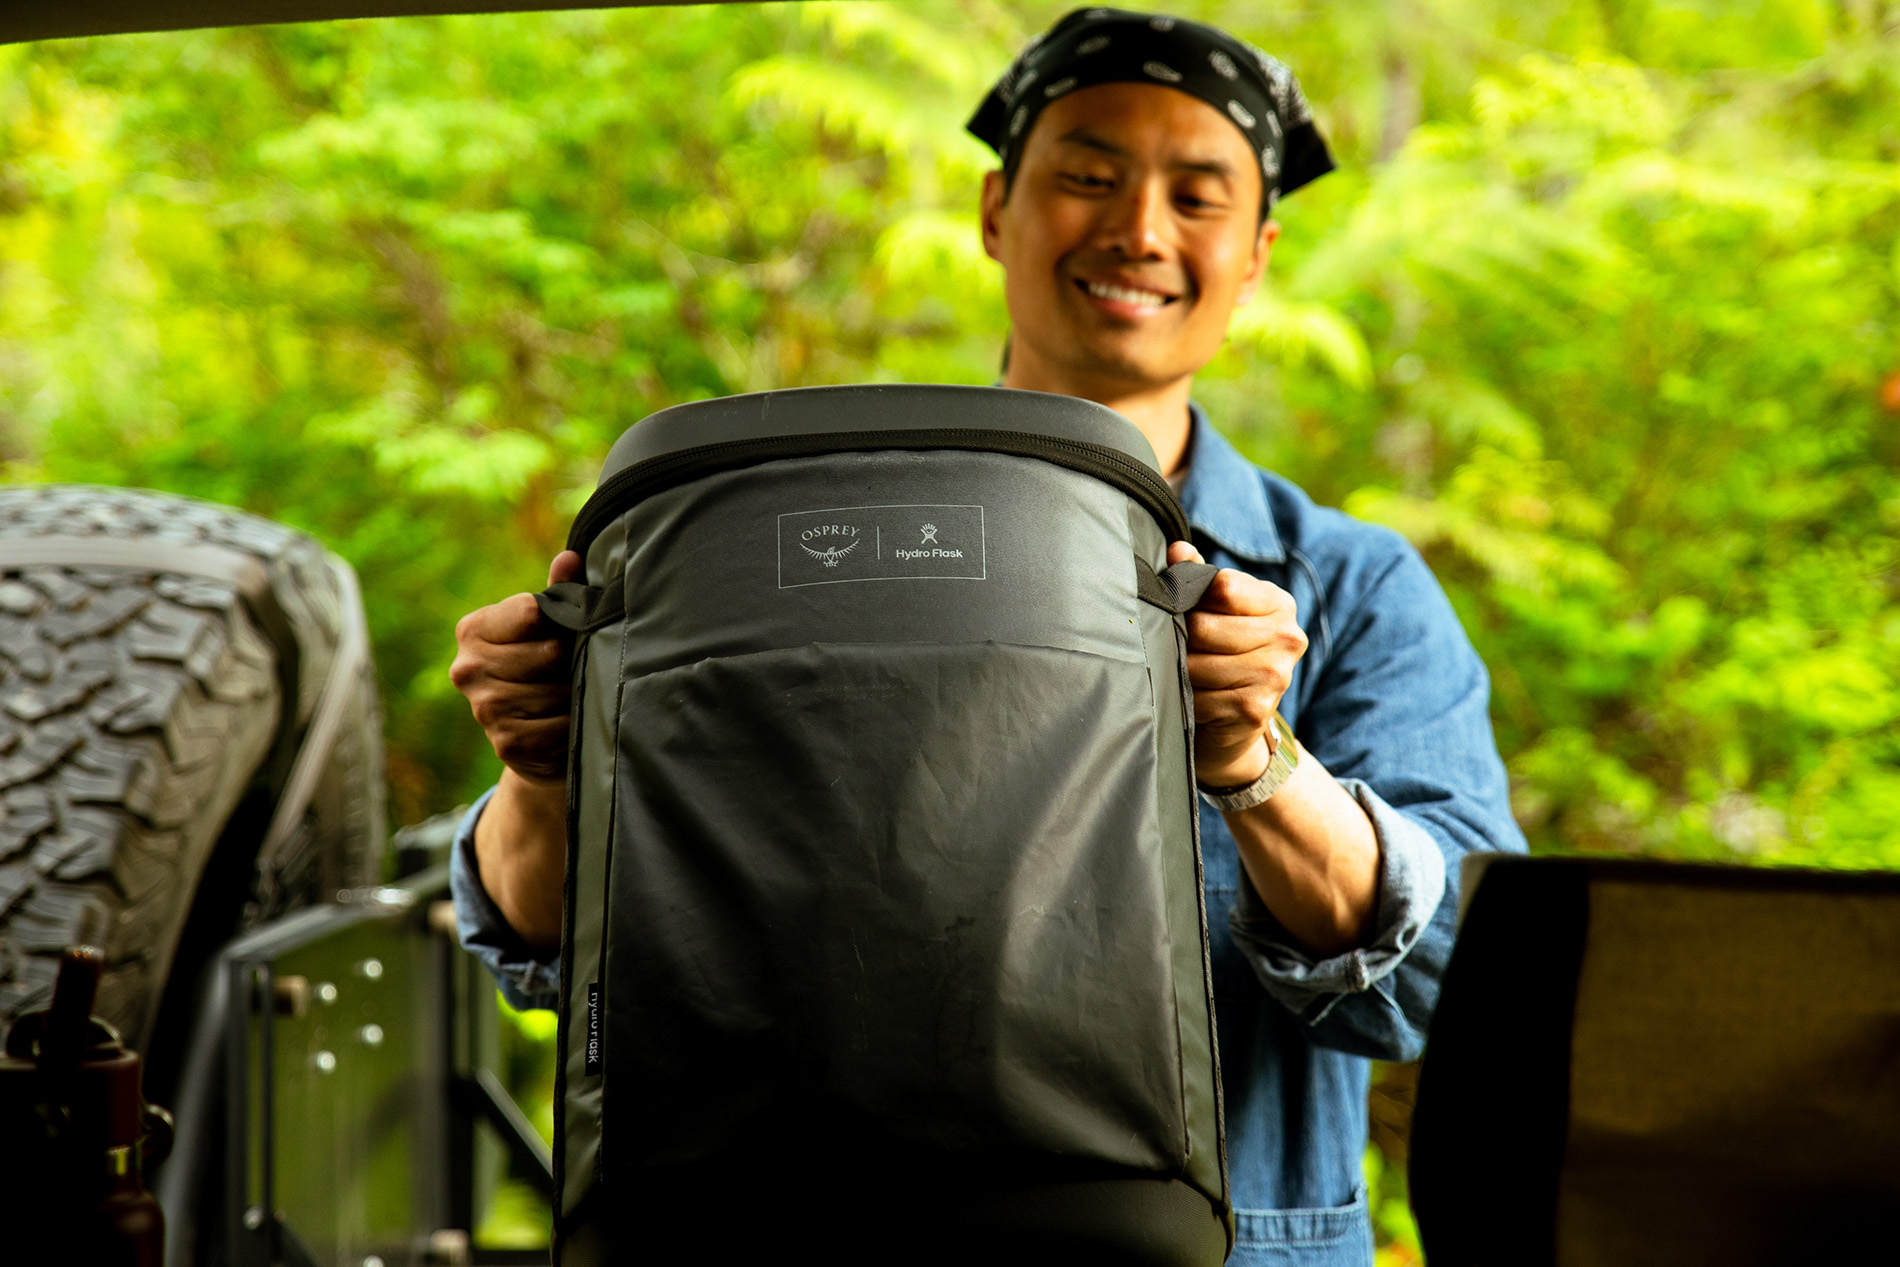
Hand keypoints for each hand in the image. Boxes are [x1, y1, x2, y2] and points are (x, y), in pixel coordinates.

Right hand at [450, 551, 584, 785]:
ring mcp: (483, 708)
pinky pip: (558, 727)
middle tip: (572, 669)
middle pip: (548, 653)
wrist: (541, 741)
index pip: (531, 611)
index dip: (560, 620)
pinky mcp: (504, 742)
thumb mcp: (550, 628)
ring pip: (555, 691)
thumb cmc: (548, 670)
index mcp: (473, 629)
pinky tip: (568, 723)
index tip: (566, 630)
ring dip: (574, 695)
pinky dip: (572, 726)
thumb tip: (570, 558)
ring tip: (572, 695)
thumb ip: (559, 593)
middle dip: (571, 662)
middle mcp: (467, 667)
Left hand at [1170, 541, 1307, 788]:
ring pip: (1196, 662)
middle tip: (1176, 648)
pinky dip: (1186, 699)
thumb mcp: (1216, 612)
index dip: (1188, 595)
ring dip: (1179, 670)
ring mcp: (1275, 675)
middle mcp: (1287, 637)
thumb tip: (1177, 550)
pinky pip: (1199, 696)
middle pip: (1203, 625)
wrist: (1234, 727)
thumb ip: (1198, 578)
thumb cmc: (1219, 657)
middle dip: (1179, 638)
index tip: (1178, 607)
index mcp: (1278, 604)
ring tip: (1183, 673)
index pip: (1220, 586)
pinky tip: (1194, 699)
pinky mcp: (1256, 708)